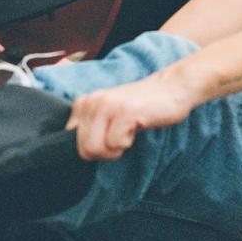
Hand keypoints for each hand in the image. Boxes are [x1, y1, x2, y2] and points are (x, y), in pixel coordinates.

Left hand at [65, 70, 199, 160]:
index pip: (69, 141)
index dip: (91, 147)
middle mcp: (91, 102)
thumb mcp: (108, 113)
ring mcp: (106, 105)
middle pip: (84, 150)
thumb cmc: (141, 106)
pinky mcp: (123, 112)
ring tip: (127, 133)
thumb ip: (90, 127)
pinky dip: (128, 143)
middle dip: (104, 152)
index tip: (108, 136)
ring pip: (95, 149)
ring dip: (115, 150)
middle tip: (121, 137)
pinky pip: (115, 145)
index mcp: (84, 103)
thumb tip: (79, 152)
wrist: (172, 88)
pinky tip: (137, 127)